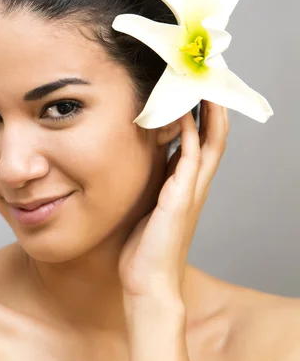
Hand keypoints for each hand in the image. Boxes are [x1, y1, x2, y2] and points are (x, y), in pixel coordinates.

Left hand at [118, 101, 228, 302]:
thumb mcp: (151, 203)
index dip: (206, 114)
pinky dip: (188, 135)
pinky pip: (188, 159)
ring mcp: (191, 191)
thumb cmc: (146, 246)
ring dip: (210, 113)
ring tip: (204, 84)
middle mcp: (195, 184)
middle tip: (210, 78)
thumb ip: (155, 180)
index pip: (204, 141)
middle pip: (215, 136)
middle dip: (215, 106)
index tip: (199, 89)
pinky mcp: (180, 199)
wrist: (148, 283)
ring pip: (210, 143)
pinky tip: (183, 114)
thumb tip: (144, 158)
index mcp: (188, 184)